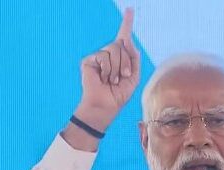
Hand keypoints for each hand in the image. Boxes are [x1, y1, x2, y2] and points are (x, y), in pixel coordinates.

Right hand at [76, 8, 139, 129]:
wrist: (105, 106)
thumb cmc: (119, 94)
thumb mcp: (134, 76)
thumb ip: (134, 57)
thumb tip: (126, 39)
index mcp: (121, 58)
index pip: (124, 37)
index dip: (127, 23)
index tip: (130, 9)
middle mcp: (109, 54)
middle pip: (122, 44)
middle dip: (126, 62)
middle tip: (122, 77)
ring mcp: (98, 57)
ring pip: (114, 49)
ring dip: (118, 67)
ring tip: (113, 80)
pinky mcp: (89, 60)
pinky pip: (103, 56)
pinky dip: (107, 69)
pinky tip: (104, 78)